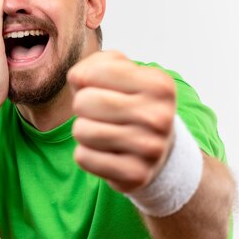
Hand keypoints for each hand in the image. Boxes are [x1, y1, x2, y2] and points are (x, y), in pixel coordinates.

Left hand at [67, 51, 176, 192]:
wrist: (159, 151)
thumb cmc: (131, 104)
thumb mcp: (123, 74)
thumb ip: (97, 63)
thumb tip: (78, 77)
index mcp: (159, 84)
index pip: (94, 72)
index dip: (85, 79)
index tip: (99, 88)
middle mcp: (159, 116)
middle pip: (84, 102)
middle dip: (82, 106)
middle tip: (99, 113)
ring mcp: (151, 148)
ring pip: (81, 131)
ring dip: (83, 130)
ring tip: (103, 131)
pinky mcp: (136, 174)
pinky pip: (83, 157)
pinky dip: (86, 153)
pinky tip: (105, 152)